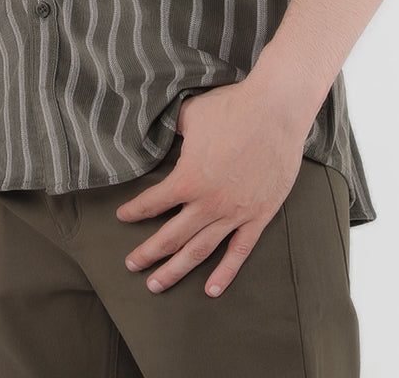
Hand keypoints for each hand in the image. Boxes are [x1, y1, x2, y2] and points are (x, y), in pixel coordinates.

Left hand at [115, 77, 310, 298]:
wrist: (276, 111)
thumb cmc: (232, 108)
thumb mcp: (190, 114)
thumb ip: (170, 129)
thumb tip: (156, 130)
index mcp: (188, 178)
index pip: (152, 202)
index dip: (134, 210)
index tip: (122, 217)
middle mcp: (208, 203)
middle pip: (171, 237)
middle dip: (148, 253)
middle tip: (131, 265)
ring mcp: (234, 213)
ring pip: (199, 251)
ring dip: (175, 270)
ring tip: (156, 285)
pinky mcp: (258, 216)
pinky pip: (239, 251)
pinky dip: (225, 273)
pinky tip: (211, 289)